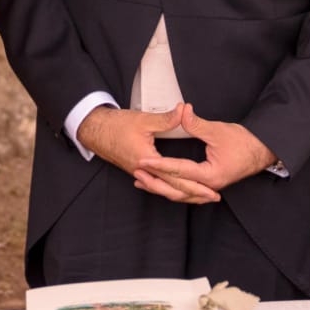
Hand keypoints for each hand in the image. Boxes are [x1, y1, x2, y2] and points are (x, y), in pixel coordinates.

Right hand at [78, 106, 202, 195]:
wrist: (95, 130)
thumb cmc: (116, 125)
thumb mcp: (144, 120)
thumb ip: (167, 119)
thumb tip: (184, 111)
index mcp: (147, 161)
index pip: (176, 178)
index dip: (195, 185)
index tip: (211, 189)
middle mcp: (144, 172)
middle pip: (173, 189)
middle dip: (194, 195)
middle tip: (214, 198)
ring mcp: (140, 173)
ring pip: (166, 190)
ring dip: (184, 194)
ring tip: (202, 197)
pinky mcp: (138, 171)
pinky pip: (158, 185)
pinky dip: (171, 189)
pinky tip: (178, 191)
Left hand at [134, 103, 277, 203]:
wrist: (262, 151)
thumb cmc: (244, 142)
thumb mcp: (218, 130)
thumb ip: (197, 124)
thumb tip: (182, 111)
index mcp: (211, 175)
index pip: (179, 171)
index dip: (159, 164)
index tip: (143, 160)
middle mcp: (209, 186)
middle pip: (176, 188)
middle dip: (155, 181)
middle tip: (137, 171)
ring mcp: (209, 188)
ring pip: (180, 193)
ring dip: (160, 187)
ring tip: (141, 181)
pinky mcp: (208, 185)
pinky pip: (186, 191)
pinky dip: (172, 188)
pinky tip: (161, 184)